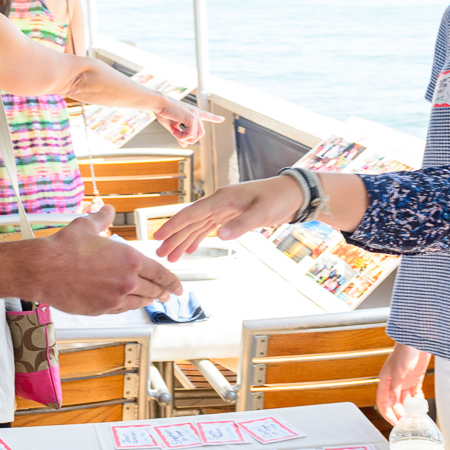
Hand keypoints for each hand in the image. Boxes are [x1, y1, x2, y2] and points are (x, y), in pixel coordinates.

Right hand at [23, 205, 181, 313]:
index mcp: (129, 259)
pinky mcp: (101, 309)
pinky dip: (129, 306)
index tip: (178, 286)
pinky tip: (129, 304)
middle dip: (164, 292)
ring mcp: (114, 297)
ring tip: (153, 300)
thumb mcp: (87, 225)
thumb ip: (102, 217)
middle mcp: (126, 280)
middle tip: (170, 294)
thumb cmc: (63, 248)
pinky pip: (121, 309)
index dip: (172, 281)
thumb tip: (107, 209)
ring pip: (139, 302)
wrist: (44, 269)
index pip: (160, 273)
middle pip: (154, 290)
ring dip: (148, 300)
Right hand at [153, 175, 301, 258]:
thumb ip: (241, 225)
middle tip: (159, 254)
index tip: (158, 237)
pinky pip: (208, 227)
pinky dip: (197, 238)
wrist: (292, 193)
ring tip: (171, 256)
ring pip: (197, 226)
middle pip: (190, 221)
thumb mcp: (262, 213)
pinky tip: (191, 248)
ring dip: (184, 241)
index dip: (173, 225)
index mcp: (222, 199)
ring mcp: (224, 209)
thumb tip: (219, 236)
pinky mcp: (231, 215)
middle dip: (174, 238)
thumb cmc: (278, 199)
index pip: (192, 213)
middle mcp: (219, 202)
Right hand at [154, 98, 219, 145]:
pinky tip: (175, 131)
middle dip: (191, 139)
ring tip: (174, 132)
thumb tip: (184, 145)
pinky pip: (190, 134)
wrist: (159, 104)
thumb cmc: (163, 112)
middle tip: (179, 138)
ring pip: (196, 135)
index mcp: (191, 112)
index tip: (222, 119)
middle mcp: (195, 112)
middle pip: (201, 133)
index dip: (214, 118)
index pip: (206, 115)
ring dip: (184, 138)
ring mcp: (194, 115)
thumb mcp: (172, 126)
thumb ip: (179, 136)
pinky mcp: (191, 118)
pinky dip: (182, 136)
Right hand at [375, 342, 430, 425]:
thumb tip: (392, 403)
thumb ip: (395, 388)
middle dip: (400, 414)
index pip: (383, 402)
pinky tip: (421, 406)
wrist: (419, 339)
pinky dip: (418, 401)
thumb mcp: (399, 371)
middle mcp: (394, 383)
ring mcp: (405, 381)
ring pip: (406, 400)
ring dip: (410, 409)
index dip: (387, 414)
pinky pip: (415, 394)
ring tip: (416, 417)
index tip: (395, 423)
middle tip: (408, 422)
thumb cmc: (405, 350)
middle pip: (395, 403)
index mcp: (385, 380)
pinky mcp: (415, 379)